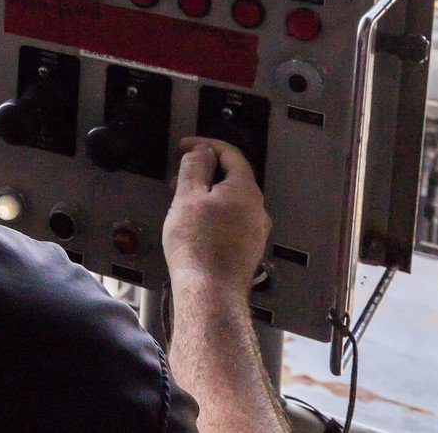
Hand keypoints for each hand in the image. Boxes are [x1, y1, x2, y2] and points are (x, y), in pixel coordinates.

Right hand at [162, 138, 269, 302]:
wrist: (210, 293)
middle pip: (233, 178)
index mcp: (246, 190)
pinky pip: (233, 221)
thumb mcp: (187, 196)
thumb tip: (202, 151)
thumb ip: (195, 166)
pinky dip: (215, 214)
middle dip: (205, 172)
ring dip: (209, 194)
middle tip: (180, 177)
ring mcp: (256, 232)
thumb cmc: (197, 246)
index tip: (186, 146)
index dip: (205, 145)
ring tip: (183, 203)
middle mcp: (257, 209)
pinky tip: (197, 227)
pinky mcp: (249, 250)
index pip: (230, 154)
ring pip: (232, 201)